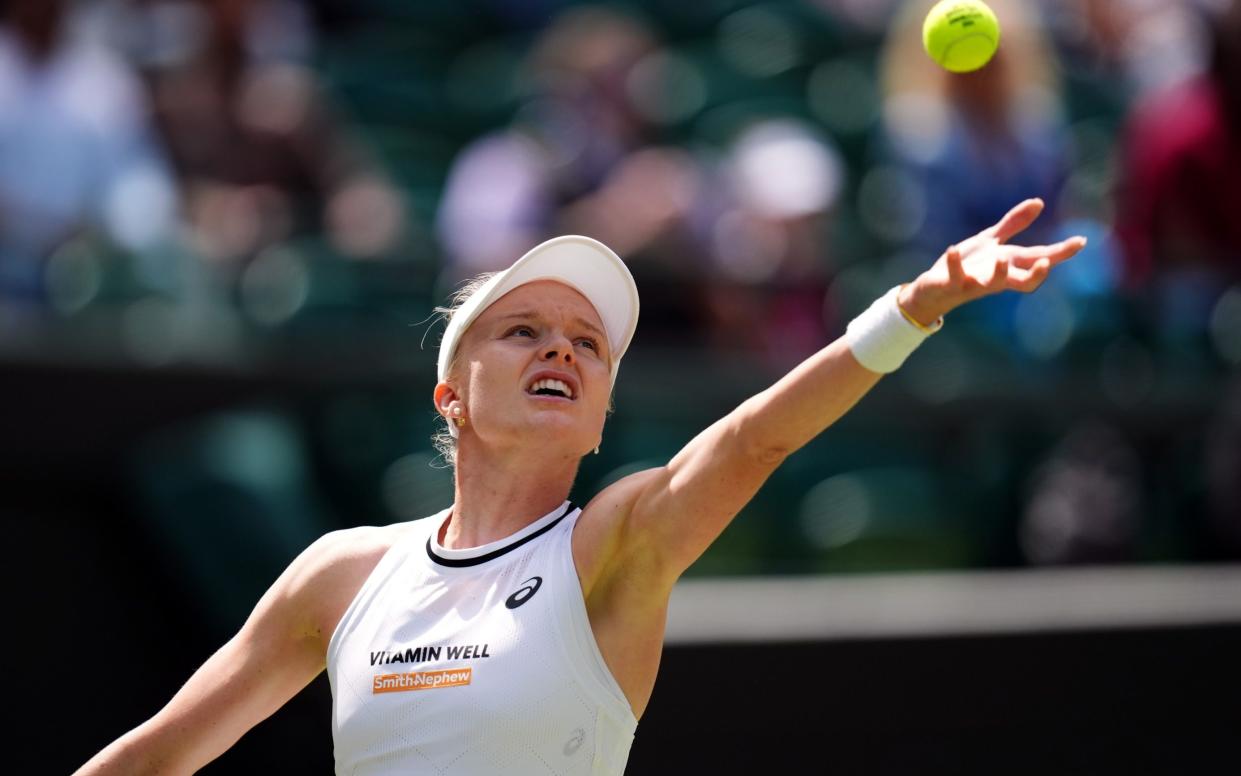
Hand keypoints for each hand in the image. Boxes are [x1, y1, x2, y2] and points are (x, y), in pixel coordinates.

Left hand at [897, 198, 1086, 325]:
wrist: (934, 290)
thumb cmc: (967, 266)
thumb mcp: (991, 242)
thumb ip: (1014, 224)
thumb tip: (1039, 202)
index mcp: (1009, 264)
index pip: (1039, 258)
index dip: (1061, 252)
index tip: (1081, 241)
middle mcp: (996, 277)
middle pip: (1024, 281)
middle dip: (1037, 274)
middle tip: (1046, 263)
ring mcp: (975, 282)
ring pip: (993, 284)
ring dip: (999, 274)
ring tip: (1002, 259)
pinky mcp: (952, 284)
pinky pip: (954, 276)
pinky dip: (954, 263)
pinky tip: (953, 249)